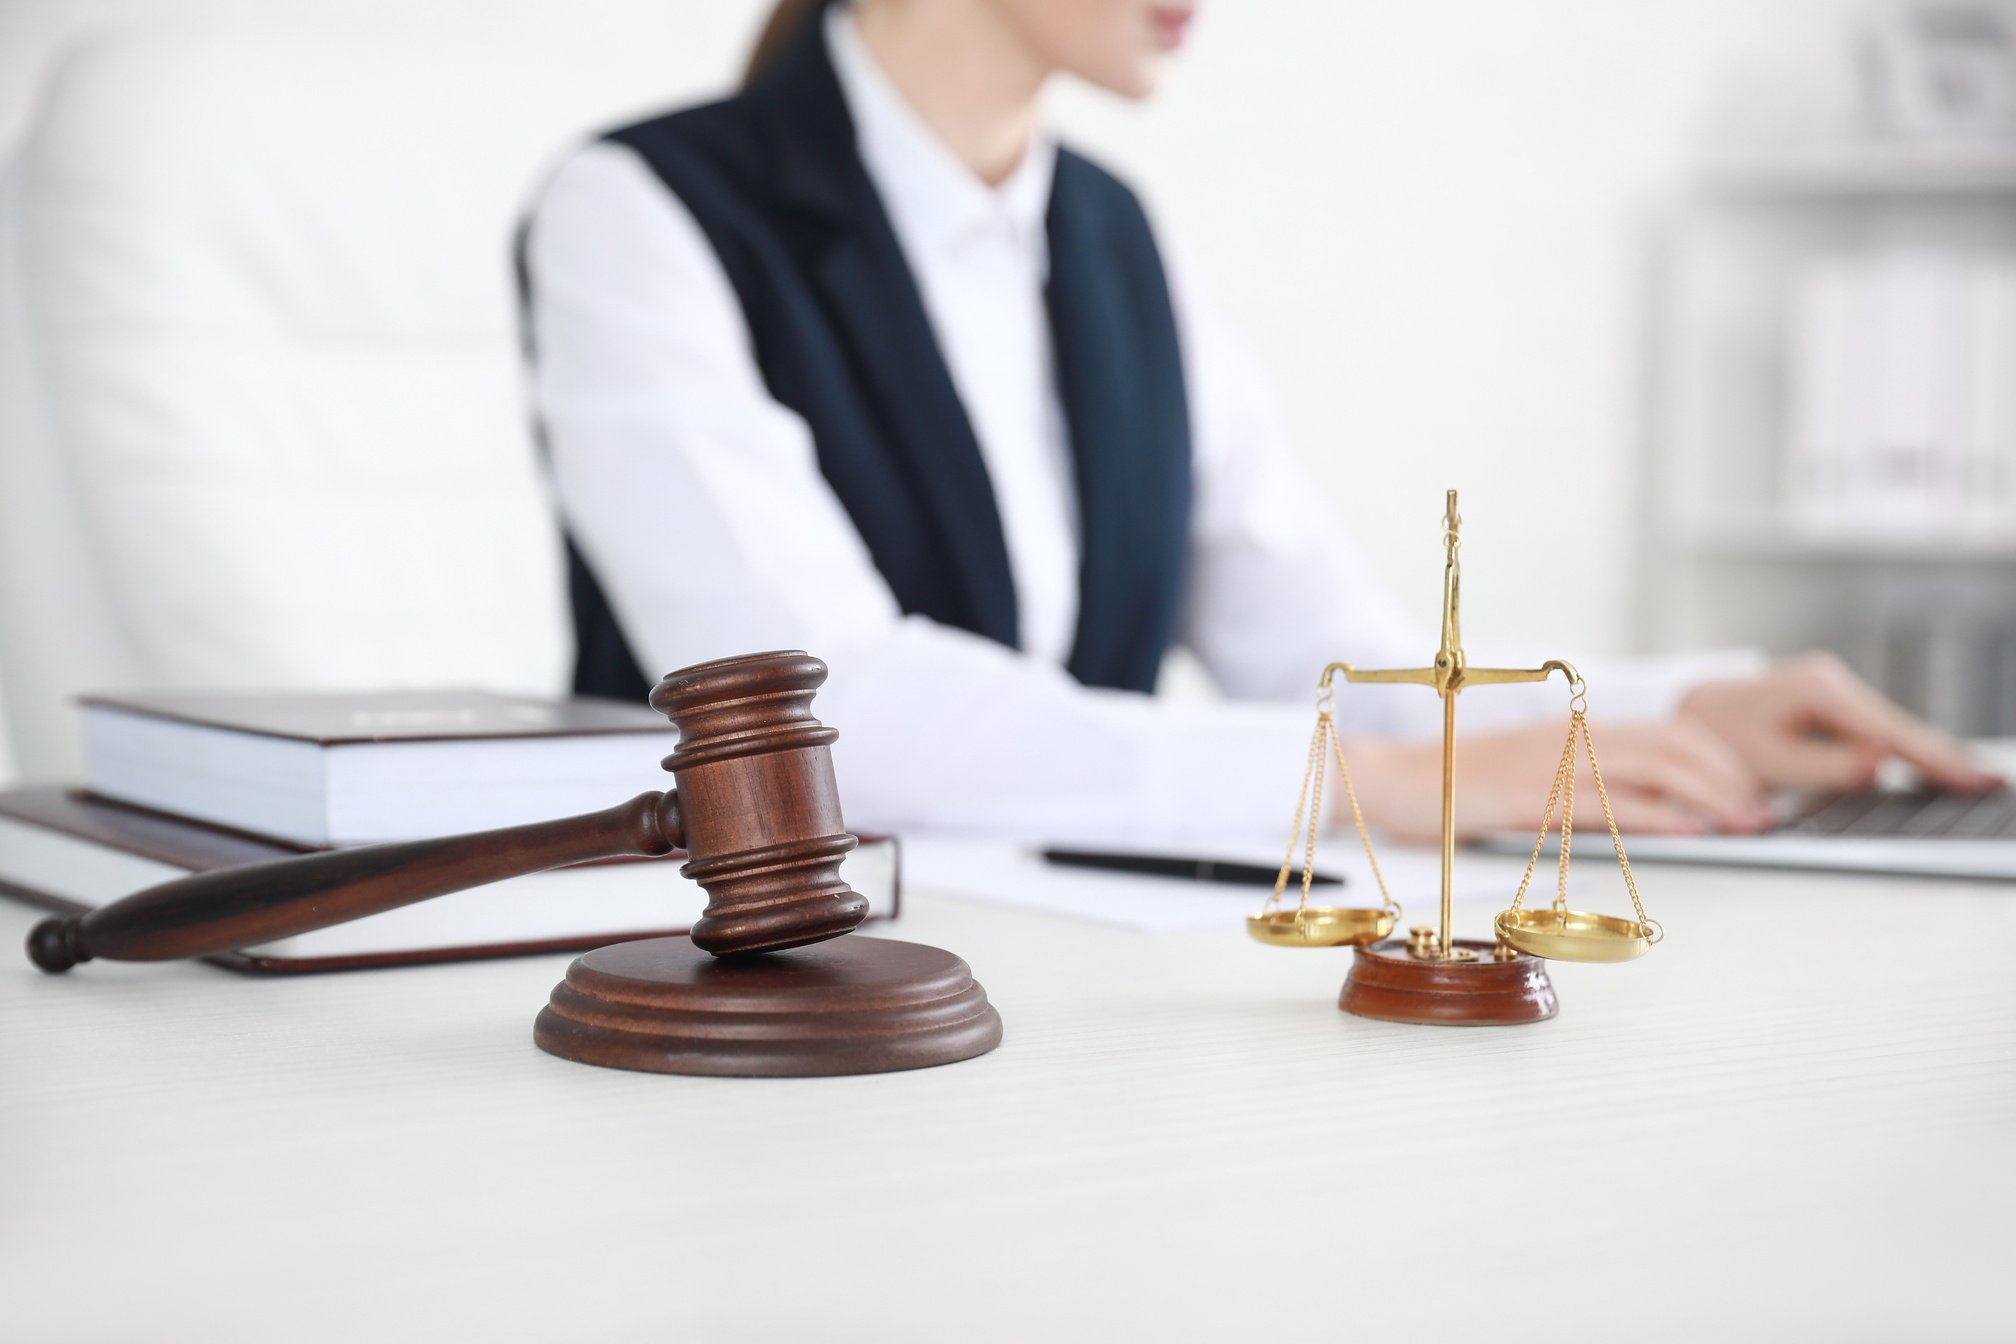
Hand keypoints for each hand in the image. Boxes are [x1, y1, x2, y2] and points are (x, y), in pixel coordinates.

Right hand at [1345, 718, 1775, 844]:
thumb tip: (1645, 810)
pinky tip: (1690, 829)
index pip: (1666, 731)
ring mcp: (1555, 764)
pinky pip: (1610, 800)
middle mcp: (1573, 739)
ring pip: (1653, 767)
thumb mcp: (1533, 776)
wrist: (1397, 780)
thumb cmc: (1460, 784)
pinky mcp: (1536, 794)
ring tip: (1742, 823)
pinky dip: (1659, 813)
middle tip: (1761, 812)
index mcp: (1576, 731)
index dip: (1717, 758)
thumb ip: (1583, 783)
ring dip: (1709, 795)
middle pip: (1673, 744)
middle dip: (1728, 776)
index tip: (1748, 790)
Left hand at [1678, 653, 2003, 794]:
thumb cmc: (1716, 739)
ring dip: (1925, 756)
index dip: (1936, 761)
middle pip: (1901, 728)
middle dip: (1943, 757)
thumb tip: (1880, 762)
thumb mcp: (1769, 762)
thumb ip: (1827, 766)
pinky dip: (1901, 750)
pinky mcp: (1829, 702)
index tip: (1975, 780)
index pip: (1891, 733)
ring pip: (1890, 729)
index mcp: (1818, 689)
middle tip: (1990, 783)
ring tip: (1972, 780)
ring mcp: (1832, 687)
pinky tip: (1933, 769)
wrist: (1686, 715)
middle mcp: (1831, 680)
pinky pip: (1874, 730)